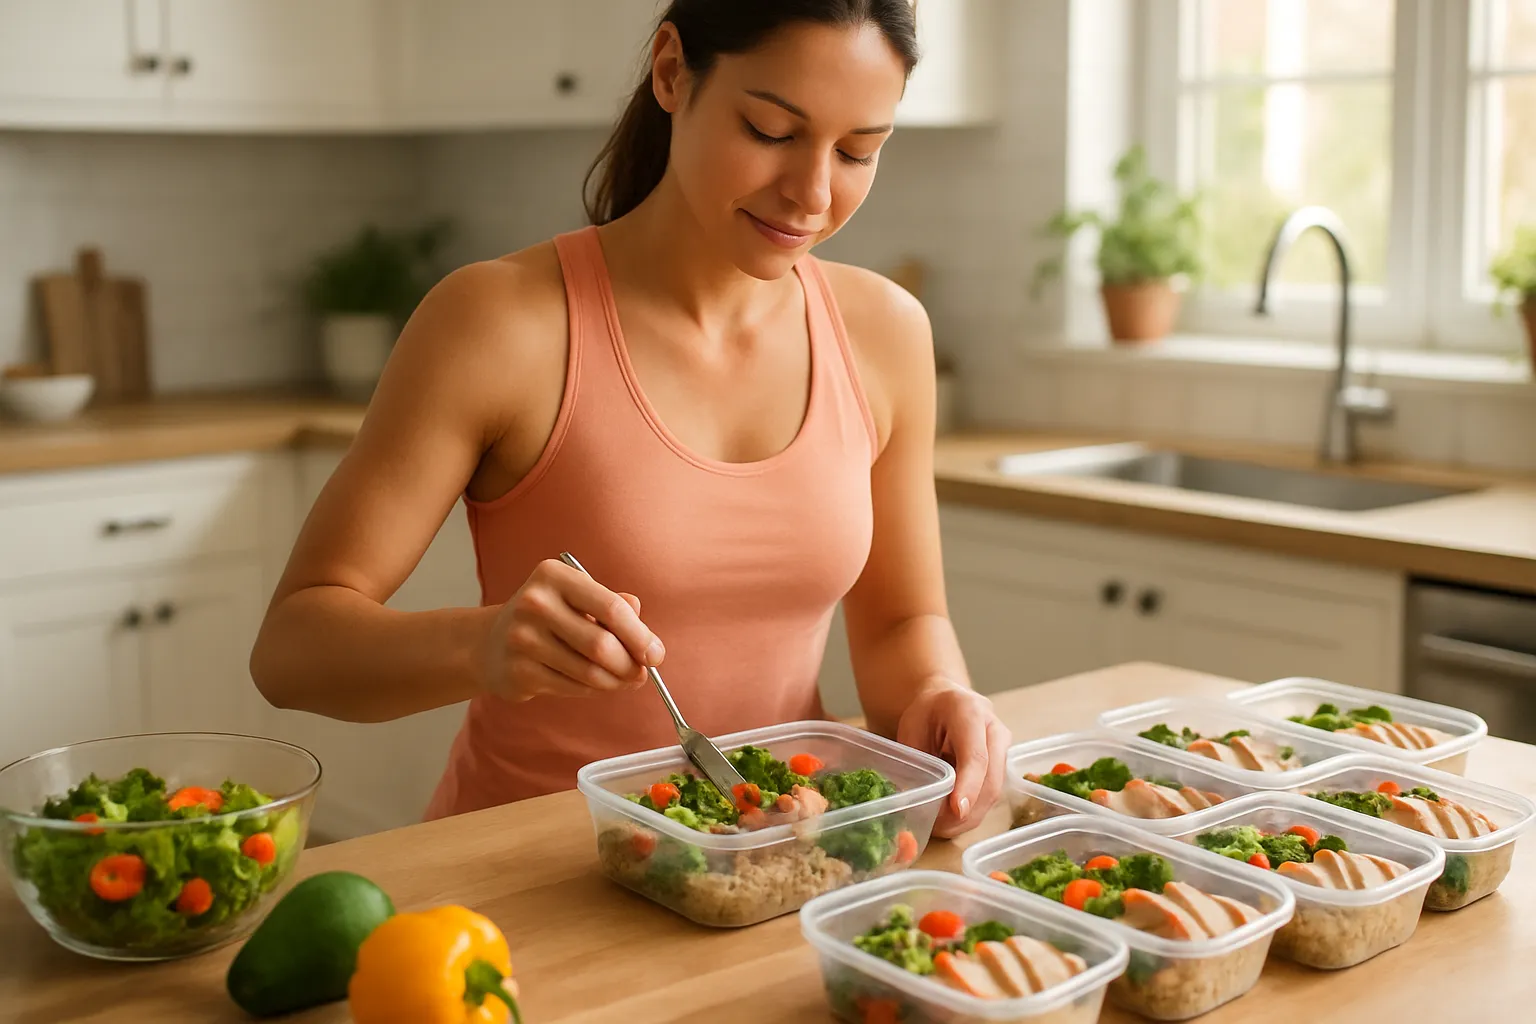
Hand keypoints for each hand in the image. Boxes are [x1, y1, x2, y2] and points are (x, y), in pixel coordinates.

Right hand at [480, 558, 663, 700]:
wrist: (491, 642)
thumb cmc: (551, 618)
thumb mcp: (579, 599)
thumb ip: (615, 608)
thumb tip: (648, 641)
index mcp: (554, 576)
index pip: (611, 608)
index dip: (640, 636)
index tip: (656, 655)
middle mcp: (535, 603)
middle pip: (602, 645)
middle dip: (630, 665)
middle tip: (642, 674)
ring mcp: (522, 638)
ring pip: (589, 672)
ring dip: (615, 682)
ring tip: (623, 680)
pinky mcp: (518, 671)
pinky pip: (573, 688)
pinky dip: (593, 690)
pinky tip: (595, 684)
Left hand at [896, 681, 1010, 837]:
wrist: (946, 700)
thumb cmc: (926, 713)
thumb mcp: (912, 729)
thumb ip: (918, 761)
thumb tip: (913, 800)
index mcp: (969, 711)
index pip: (976, 755)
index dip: (968, 785)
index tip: (957, 810)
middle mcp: (994, 729)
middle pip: (991, 778)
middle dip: (968, 810)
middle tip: (940, 828)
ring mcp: (1003, 747)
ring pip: (994, 791)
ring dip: (970, 815)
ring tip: (942, 828)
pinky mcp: (1002, 764)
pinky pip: (991, 793)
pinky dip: (973, 811)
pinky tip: (953, 820)